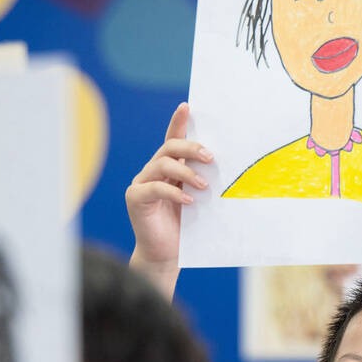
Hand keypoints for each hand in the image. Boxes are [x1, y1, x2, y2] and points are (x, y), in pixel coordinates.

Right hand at [126, 103, 211, 270]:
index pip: (173, 139)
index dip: (178, 122)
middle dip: (190, 147)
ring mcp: (142, 183)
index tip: (187, 106)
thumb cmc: (185, 228)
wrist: (166, 255)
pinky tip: (189, 200)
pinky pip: (154, 188)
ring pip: (162, 164)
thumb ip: (203, 182)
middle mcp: (153, 171)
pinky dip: (173, 192)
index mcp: (169, 168)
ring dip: (185, 172)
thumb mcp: (198, 201)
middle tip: (209, 157)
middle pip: (169, 148)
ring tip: (203, 186)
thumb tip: (225, 167)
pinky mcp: (136, 198)